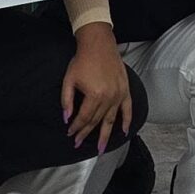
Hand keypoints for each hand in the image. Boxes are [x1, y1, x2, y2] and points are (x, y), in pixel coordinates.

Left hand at [60, 24, 133, 149]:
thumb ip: (67, 100)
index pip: (84, 117)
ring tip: (101, 148)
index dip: (76, 127)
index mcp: (94, 95)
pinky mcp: (125, 90)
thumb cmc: (82, 60)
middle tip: (79, 143)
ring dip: (105, 135)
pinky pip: (127, 109)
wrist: (99, 45)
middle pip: (96, 121)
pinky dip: (127, 121)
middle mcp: (109, 98)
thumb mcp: (69, 79)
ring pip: (111, 120)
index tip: (70, 133)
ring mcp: (119, 95)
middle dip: (87, 134)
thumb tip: (67, 118)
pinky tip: (123, 132)